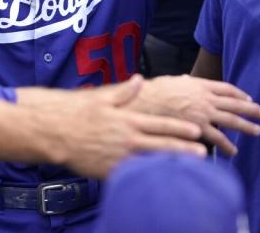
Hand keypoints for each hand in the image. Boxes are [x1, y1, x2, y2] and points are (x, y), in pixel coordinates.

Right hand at [47, 76, 207, 177]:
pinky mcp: (110, 170)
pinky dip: (146, 177)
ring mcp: (120, 156)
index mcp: (129, 120)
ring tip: (187, 169)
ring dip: (170, 165)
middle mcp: (128, 139)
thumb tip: (140, 79)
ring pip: (151, 162)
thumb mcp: (103, 98)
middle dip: (184, 149)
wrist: (56, 132)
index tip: (197, 131)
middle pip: (162, 145)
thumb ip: (125, 91)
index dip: (181, 129)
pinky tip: (158, 181)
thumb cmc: (78, 113)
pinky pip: (132, 175)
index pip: (161, 125)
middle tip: (203, 152)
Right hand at [126, 75, 259, 155]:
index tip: (248, 98)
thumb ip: (182, 81)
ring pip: (231, 120)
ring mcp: (203, 112)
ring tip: (257, 131)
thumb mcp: (171, 80)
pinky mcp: (198, 127)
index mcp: (200, 84)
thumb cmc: (154, 91)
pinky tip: (234, 151)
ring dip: (246, 126)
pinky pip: (217, 137)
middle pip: (234, 103)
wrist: (146, 102)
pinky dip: (227, 145)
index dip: (238, 94)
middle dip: (250, 109)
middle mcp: (205, 97)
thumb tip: (185, 78)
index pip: (226, 88)